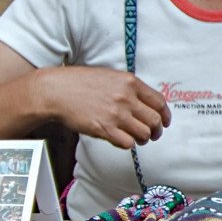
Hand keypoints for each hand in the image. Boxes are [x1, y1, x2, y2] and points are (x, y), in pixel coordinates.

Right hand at [33, 66, 170, 148]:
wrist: (56, 91)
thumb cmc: (81, 83)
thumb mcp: (111, 76)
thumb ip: (130, 88)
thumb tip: (147, 103)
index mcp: (130, 83)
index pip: (159, 102)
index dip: (165, 115)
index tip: (164, 122)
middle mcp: (126, 98)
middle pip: (155, 120)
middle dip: (156, 130)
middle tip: (152, 135)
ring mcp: (116, 114)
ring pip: (144, 133)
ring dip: (143, 139)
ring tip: (137, 138)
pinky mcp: (104, 128)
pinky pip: (127, 143)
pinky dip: (128, 144)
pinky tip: (122, 140)